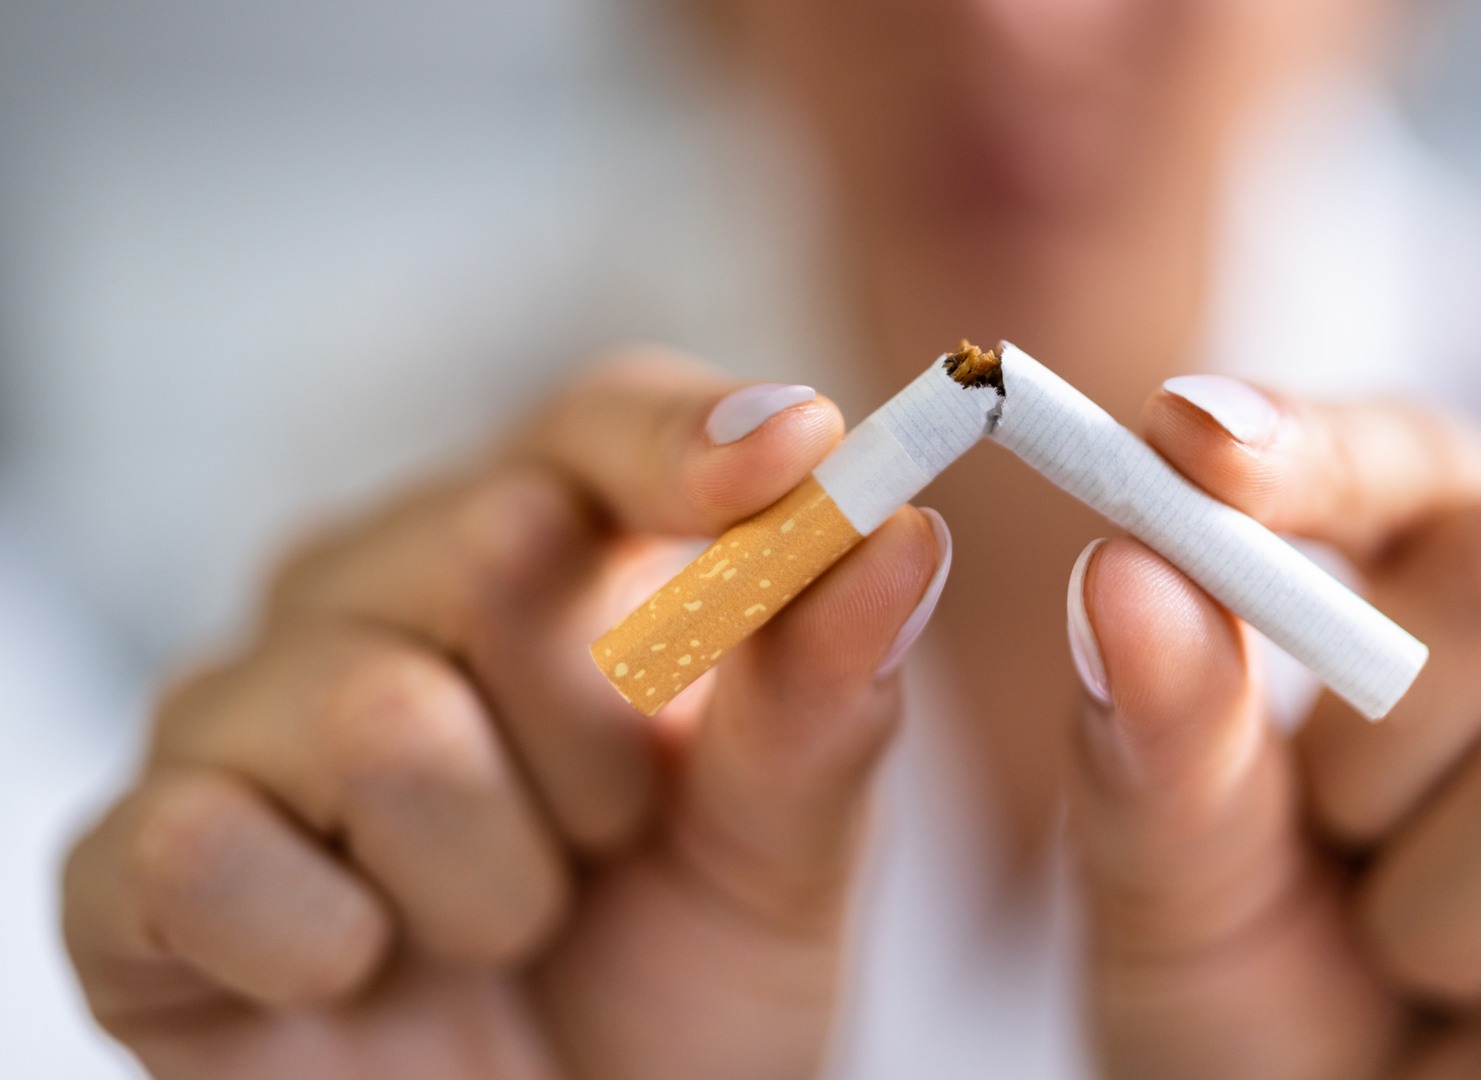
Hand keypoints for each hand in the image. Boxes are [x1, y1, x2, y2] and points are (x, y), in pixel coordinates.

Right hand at [62, 353, 947, 1079]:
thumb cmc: (675, 989)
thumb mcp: (783, 857)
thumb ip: (827, 701)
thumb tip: (900, 533)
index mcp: (551, 561)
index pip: (601, 423)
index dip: (692, 439)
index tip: (797, 457)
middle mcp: (383, 594)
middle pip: (497, 541)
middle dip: (605, 737)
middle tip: (612, 838)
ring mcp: (247, 714)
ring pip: (377, 716)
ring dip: (493, 874)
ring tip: (506, 927)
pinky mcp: (137, 862)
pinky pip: (211, 850)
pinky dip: (330, 946)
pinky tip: (359, 976)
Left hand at [1065, 378, 1480, 1078]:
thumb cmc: (1263, 1003)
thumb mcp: (1170, 882)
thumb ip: (1155, 736)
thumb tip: (1126, 572)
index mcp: (1477, 599)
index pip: (1419, 461)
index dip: (1313, 446)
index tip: (1193, 450)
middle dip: (1371, 747)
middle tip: (1344, 847)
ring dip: (1450, 908)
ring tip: (1438, 962)